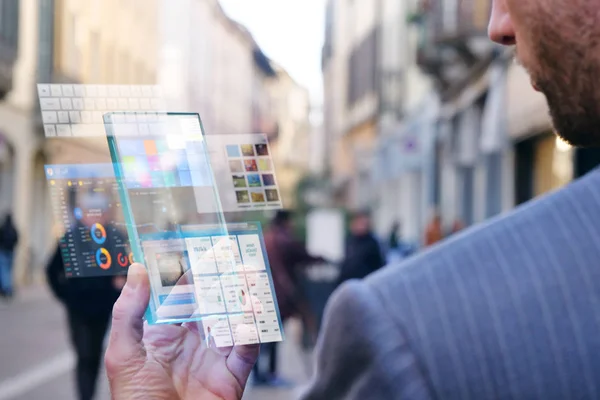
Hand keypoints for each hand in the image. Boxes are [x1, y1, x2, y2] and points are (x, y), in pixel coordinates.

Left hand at [105, 264, 258, 399]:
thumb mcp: (123, 354)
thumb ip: (129, 311)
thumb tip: (139, 269)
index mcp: (165, 336)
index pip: (180, 297)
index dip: (190, 274)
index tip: (198, 250)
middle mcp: (193, 343)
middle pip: (212, 304)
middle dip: (222, 280)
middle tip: (232, 256)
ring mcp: (214, 357)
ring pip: (234, 319)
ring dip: (243, 297)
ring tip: (249, 275)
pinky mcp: (233, 374)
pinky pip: (247, 347)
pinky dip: (253, 327)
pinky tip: (252, 308)